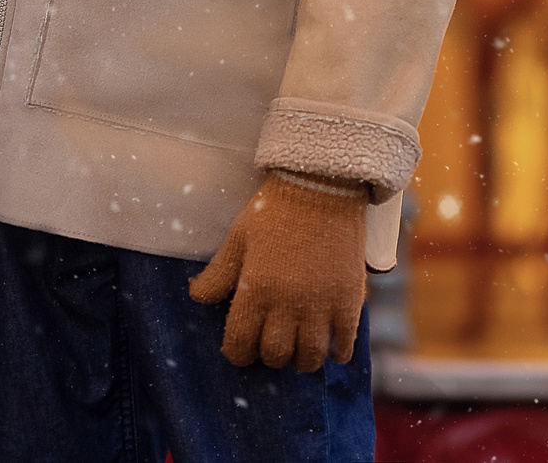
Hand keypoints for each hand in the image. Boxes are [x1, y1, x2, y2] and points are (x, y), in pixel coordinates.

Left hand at [186, 171, 368, 370]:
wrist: (322, 187)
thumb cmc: (274, 211)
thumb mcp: (238, 239)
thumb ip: (218, 274)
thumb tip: (197, 296)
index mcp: (256, 289)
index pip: (240, 345)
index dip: (237, 353)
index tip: (240, 347)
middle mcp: (288, 303)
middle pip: (275, 356)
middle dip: (268, 355)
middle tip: (270, 343)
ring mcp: (322, 304)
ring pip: (309, 358)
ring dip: (300, 359)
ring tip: (298, 347)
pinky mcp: (350, 300)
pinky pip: (344, 345)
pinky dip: (336, 353)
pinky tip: (329, 345)